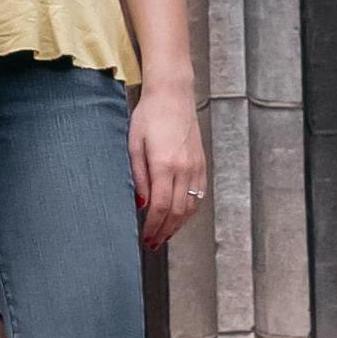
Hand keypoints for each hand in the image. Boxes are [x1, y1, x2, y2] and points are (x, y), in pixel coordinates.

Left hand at [129, 80, 208, 248]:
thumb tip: (141, 203)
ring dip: (178, 224)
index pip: (161, 206)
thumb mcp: (134, 143)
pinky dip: (189, 210)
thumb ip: (138, 175)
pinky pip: (198, 194)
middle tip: (154, 243)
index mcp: (165, 164)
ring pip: (190, 206)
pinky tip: (180, 216)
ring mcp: (196, 166)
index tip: (146, 237)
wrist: (173, 94)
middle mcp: (184, 168)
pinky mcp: (202, 163)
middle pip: (177, 211)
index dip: (153, 226)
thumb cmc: (150, 114)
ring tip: (165, 235)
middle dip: (165, 231)